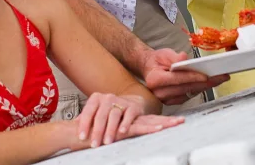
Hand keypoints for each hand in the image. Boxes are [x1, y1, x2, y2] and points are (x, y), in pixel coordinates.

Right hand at [66, 97, 184, 150]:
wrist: (72, 133)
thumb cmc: (87, 134)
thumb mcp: (106, 136)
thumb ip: (115, 134)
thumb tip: (123, 137)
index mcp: (123, 119)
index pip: (144, 119)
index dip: (158, 121)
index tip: (173, 122)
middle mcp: (124, 116)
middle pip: (149, 119)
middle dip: (165, 121)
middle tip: (181, 122)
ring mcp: (121, 120)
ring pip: (145, 122)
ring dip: (160, 124)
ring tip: (174, 125)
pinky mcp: (117, 127)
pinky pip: (135, 128)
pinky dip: (147, 129)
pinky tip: (157, 129)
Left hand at [75, 93, 146, 147]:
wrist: (130, 103)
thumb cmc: (109, 110)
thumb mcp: (96, 111)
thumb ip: (85, 117)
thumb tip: (72, 126)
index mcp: (96, 98)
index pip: (88, 111)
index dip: (84, 125)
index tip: (81, 137)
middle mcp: (108, 98)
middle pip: (101, 115)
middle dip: (97, 131)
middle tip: (94, 143)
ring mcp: (121, 101)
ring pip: (114, 115)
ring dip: (110, 130)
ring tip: (107, 141)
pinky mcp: (132, 107)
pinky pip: (128, 115)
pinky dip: (125, 123)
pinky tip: (121, 131)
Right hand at [142, 48, 229, 104]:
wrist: (149, 69)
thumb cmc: (157, 61)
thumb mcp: (164, 54)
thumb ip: (173, 57)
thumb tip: (183, 57)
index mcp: (155, 79)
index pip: (177, 78)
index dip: (193, 77)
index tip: (206, 75)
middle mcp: (159, 92)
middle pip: (186, 88)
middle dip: (205, 82)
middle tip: (220, 77)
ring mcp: (165, 99)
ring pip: (190, 93)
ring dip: (205, 86)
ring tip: (219, 79)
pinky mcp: (172, 102)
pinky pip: (188, 96)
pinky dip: (199, 90)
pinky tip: (208, 84)